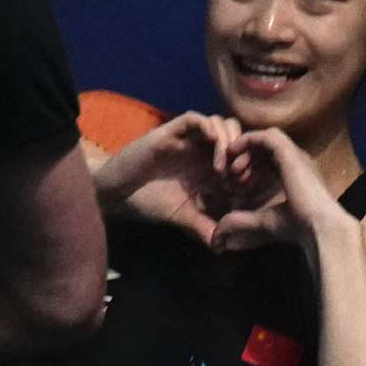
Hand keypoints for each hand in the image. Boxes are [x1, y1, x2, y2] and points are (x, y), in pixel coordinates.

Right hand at [93, 112, 241, 243]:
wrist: (116, 193)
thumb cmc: (148, 203)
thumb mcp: (181, 217)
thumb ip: (202, 227)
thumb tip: (222, 246)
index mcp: (209, 167)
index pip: (241, 156)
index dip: (250, 167)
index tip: (247, 187)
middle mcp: (202, 150)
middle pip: (237, 135)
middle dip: (244, 152)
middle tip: (237, 175)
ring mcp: (188, 139)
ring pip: (221, 123)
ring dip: (228, 140)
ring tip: (221, 167)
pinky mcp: (171, 132)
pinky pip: (196, 119)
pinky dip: (209, 126)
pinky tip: (211, 143)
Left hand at [210, 128, 352, 251]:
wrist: (318, 226)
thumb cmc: (296, 228)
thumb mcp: (261, 223)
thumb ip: (240, 224)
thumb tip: (216, 241)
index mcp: (297, 176)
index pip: (272, 161)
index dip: (251, 168)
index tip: (236, 184)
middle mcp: (298, 162)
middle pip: (267, 148)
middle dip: (245, 158)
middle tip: (229, 174)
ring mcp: (295, 155)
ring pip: (265, 139)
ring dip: (245, 149)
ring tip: (231, 167)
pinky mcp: (288, 152)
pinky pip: (264, 136)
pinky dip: (246, 141)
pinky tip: (232, 153)